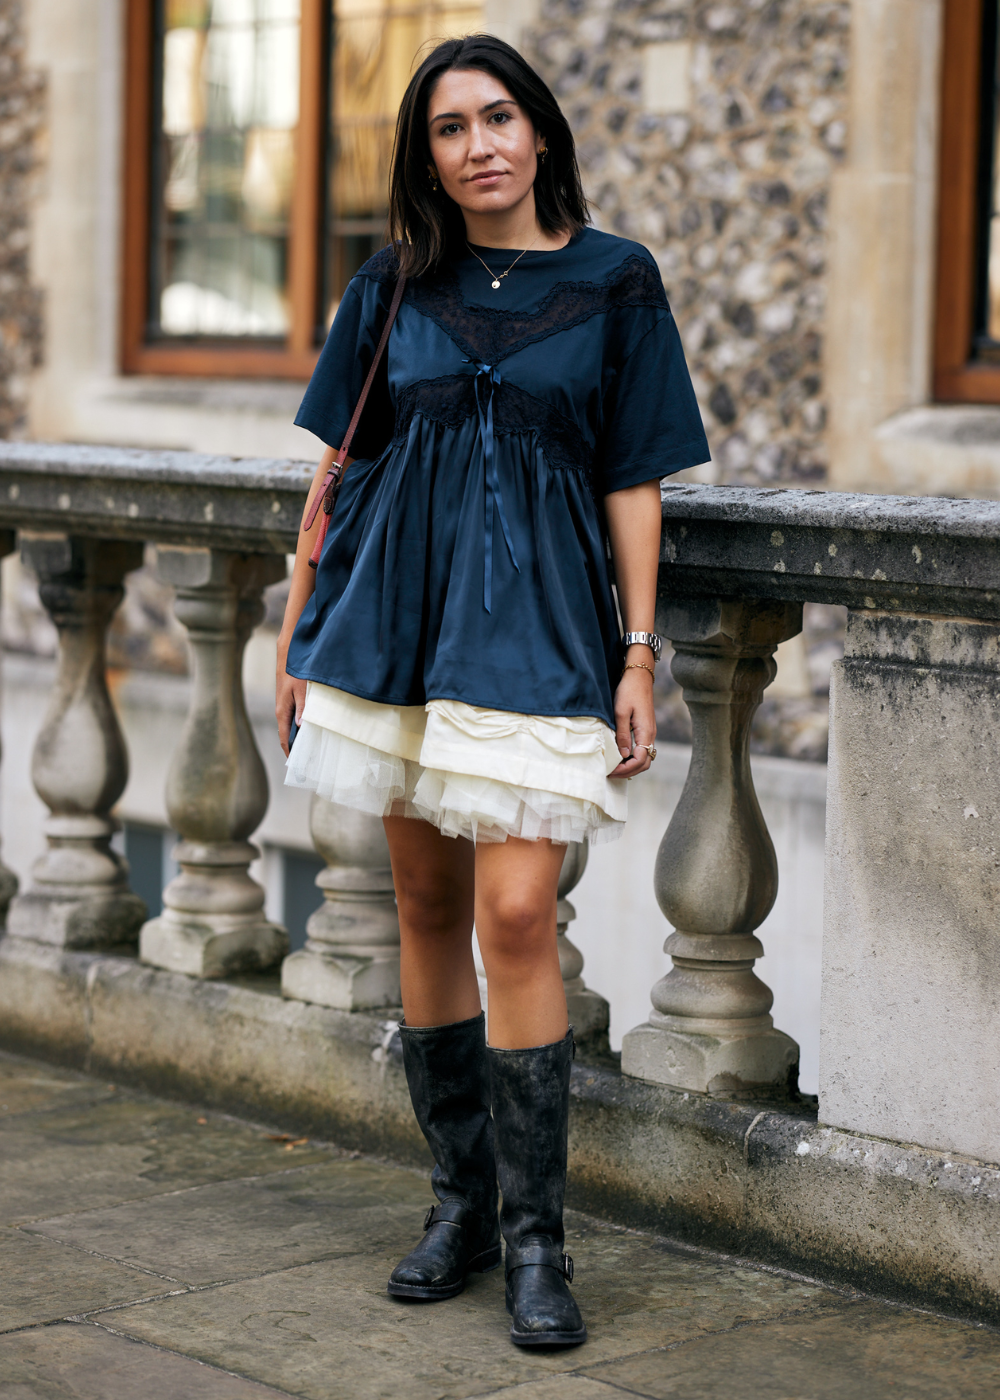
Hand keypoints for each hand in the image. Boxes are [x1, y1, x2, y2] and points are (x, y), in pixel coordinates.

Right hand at [276, 640, 306, 757]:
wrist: (289, 652)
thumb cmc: (296, 670)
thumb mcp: (302, 689)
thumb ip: (302, 708)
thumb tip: (301, 727)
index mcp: (282, 711)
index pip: (284, 738)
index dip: (290, 752)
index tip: (298, 766)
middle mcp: (282, 710)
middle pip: (288, 734)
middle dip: (297, 747)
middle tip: (311, 760)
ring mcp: (285, 704)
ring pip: (292, 725)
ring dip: (301, 735)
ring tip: (315, 747)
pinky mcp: (290, 698)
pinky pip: (295, 716)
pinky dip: (303, 724)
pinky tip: (314, 727)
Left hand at [608, 666, 656, 777]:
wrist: (638, 676)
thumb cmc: (629, 691)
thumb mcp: (621, 712)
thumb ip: (623, 734)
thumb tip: (624, 754)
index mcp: (646, 732)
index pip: (640, 760)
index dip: (626, 768)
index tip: (611, 769)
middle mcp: (650, 735)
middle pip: (644, 763)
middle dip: (628, 771)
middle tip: (611, 772)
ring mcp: (649, 733)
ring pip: (644, 758)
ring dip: (630, 766)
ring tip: (613, 767)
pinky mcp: (645, 730)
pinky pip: (641, 750)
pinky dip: (631, 758)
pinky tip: (619, 756)